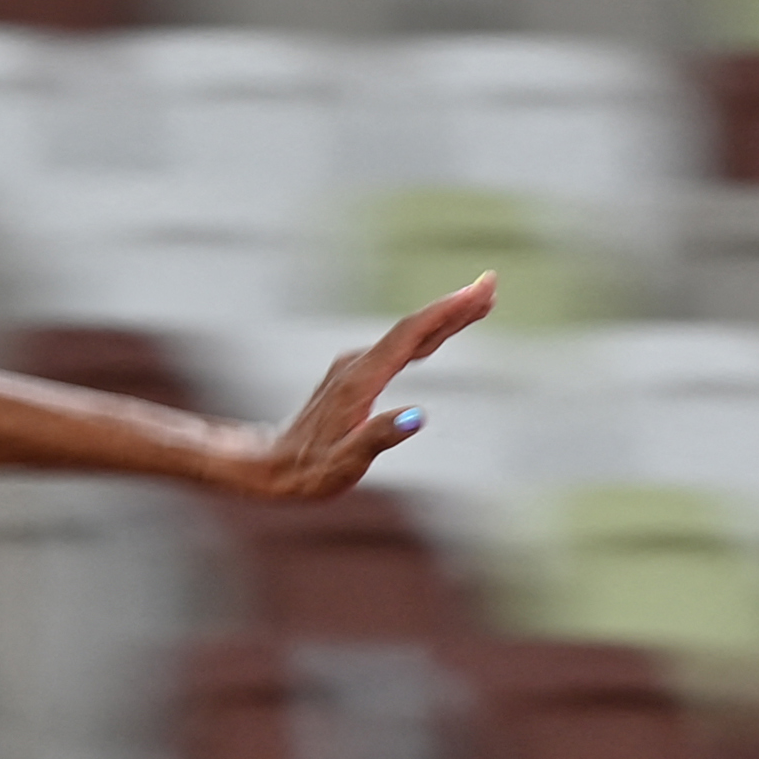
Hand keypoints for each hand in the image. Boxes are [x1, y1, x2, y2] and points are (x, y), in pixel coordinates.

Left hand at [237, 273, 493, 501]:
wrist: (268, 465)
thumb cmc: (308, 471)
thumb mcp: (345, 463)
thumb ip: (378, 437)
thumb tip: (416, 417)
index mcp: (360, 381)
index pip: (410, 337)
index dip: (445, 313)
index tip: (476, 293)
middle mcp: (357, 366)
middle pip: (412, 329)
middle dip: (453, 307)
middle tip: (490, 286)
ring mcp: (354, 368)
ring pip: (406, 336)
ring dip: (443, 318)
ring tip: (479, 303)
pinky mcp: (355, 376)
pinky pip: (398, 348)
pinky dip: (425, 336)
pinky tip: (440, 334)